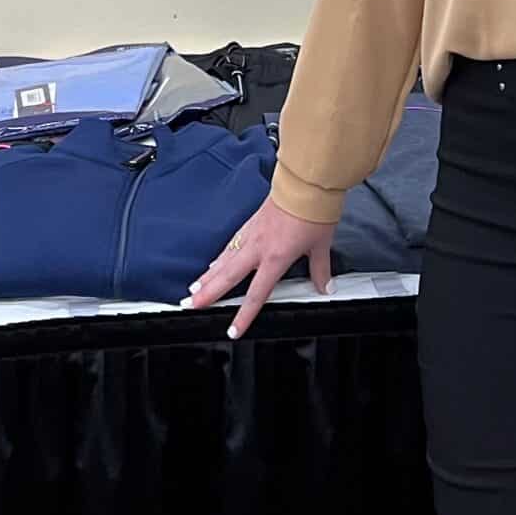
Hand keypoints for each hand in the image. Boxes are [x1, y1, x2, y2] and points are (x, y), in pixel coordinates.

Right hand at [187, 199, 335, 338]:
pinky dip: (220, 257)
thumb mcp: (321, 245)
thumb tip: (326, 287)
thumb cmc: (313, 213)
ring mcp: (252, 234)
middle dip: (207, 294)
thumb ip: (320, 270)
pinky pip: (231, 245)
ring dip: (207, 277)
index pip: (256, 294)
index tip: (232, 330)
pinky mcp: (251, 223)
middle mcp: (258, 249)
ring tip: (194, 290)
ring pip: (224, 260)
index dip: (244, 315)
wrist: (306, 184)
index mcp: (275, 258)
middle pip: (227, 277)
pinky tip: (213, 263)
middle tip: (190, 306)